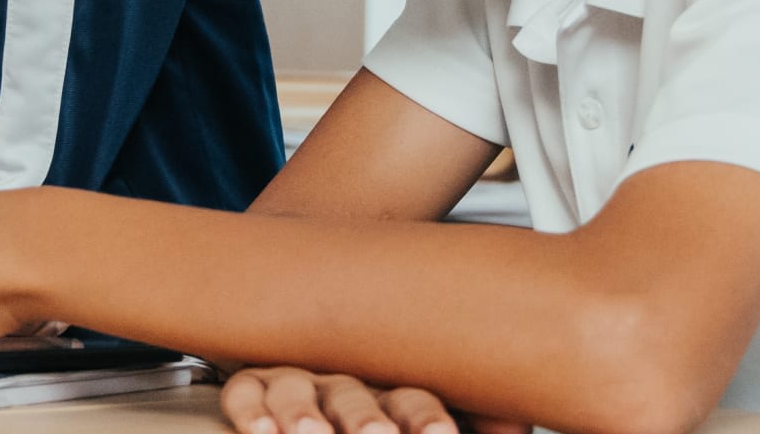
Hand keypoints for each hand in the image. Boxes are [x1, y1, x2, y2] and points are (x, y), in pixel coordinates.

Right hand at [220, 368, 526, 433]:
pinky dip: (251, 410)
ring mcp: (296, 377)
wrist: (310, 335)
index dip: (426, 419)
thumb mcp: (428, 411)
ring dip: (302, 415)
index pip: (414, 399)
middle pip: (355, 396)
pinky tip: (262, 429)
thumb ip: (479, 416)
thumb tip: (515, 425)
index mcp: (393, 384)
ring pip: (296, 390)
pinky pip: (244, 393)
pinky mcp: (252, 385)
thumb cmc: (385, 398)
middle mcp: (345, 377)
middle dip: (365, 420)